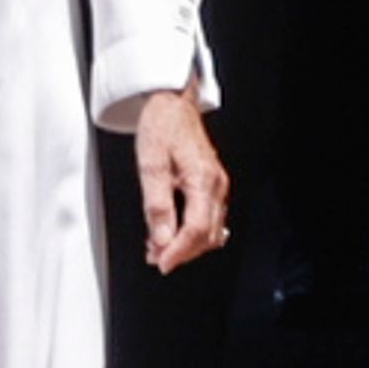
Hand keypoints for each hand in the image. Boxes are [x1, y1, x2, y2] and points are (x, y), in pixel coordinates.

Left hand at [134, 89, 230, 273]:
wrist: (172, 103)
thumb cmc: (161, 127)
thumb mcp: (150, 165)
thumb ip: (156, 205)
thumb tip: (160, 239)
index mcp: (203, 180)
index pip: (196, 229)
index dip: (178, 251)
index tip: (160, 263)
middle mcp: (217, 185)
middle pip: (206, 235)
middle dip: (181, 252)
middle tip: (153, 258)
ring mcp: (218, 185)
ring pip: (209, 230)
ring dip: (186, 244)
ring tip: (157, 248)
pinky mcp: (213, 184)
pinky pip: (208, 217)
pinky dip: (191, 231)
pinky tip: (171, 233)